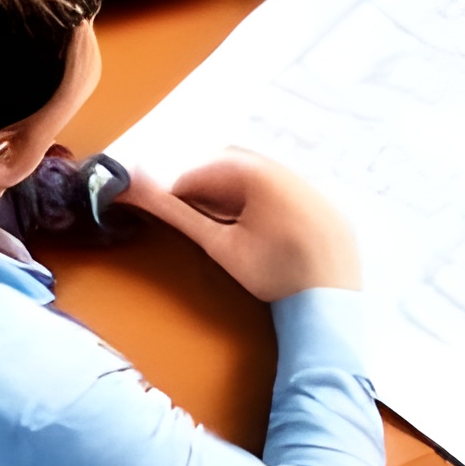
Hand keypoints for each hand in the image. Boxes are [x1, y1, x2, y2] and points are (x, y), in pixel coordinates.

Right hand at [153, 149, 360, 300]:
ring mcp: (312, 184)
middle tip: (195, 217)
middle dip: (206, 187)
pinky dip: (263, 199)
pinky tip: (258, 229)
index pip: (202, 169)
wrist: (330, 302)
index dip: (178, 192)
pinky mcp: (327, 202)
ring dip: (234, 192)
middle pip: (231, 164)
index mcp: (260, 172)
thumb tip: (134, 187)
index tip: (169, 213)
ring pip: (259, 174)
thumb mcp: (220, 244)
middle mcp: (289, 169)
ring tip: (224, 225)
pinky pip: (286, 187)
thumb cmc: (273, 272)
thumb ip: (178, 214)